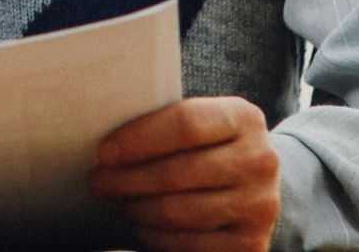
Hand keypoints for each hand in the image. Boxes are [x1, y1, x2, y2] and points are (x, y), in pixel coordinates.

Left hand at [89, 96, 280, 251]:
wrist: (257, 187)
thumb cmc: (212, 149)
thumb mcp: (204, 125)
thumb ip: (168, 125)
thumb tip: (110, 146)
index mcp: (244, 119)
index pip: (185, 123)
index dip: (138, 139)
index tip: (104, 152)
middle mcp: (259, 162)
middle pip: (176, 173)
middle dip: (126, 179)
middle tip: (99, 182)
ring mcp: (258, 206)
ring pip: (176, 212)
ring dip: (137, 208)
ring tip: (121, 201)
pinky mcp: (249, 244)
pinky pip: (186, 244)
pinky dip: (155, 236)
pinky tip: (144, 224)